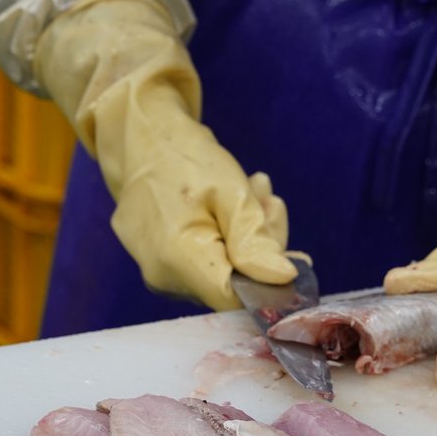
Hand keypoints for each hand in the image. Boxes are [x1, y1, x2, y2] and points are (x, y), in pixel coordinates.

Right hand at [36, 0, 296, 309]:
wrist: (140, 136)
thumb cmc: (185, 157)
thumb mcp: (231, 192)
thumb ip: (255, 241)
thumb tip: (284, 280)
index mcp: (178, 259)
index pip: (236, 299)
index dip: (271, 284)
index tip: (296, 256)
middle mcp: (162, 276)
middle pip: (232, 284)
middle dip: (261, 247)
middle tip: (270, 201)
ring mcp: (157, 271)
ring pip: (221, 270)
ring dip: (247, 236)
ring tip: (254, 189)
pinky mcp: (158, 261)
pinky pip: (204, 260)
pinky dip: (227, 235)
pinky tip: (234, 203)